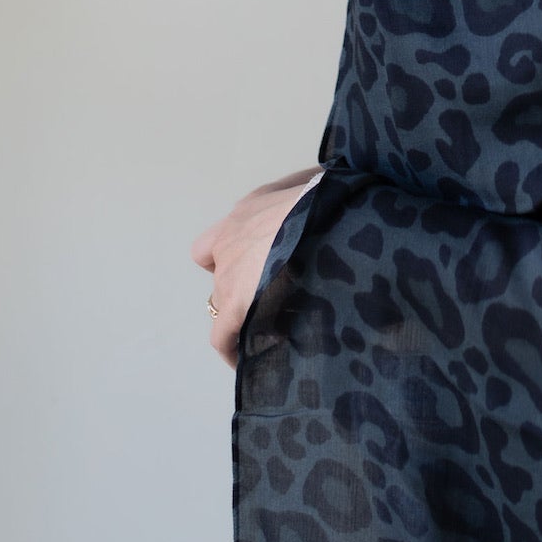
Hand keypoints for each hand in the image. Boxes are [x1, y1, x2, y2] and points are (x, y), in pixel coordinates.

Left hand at [190, 165, 323, 369]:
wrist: (320, 220)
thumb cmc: (324, 199)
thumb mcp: (315, 183)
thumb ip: (307, 189)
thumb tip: (319, 188)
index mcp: (246, 212)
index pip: (218, 239)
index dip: (231, 255)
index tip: (255, 266)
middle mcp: (229, 243)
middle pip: (223, 273)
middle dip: (243, 284)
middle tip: (273, 294)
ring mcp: (229, 276)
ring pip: (224, 302)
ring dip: (244, 311)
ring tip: (273, 324)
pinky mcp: (235, 307)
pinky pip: (222, 337)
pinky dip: (232, 348)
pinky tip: (247, 358)